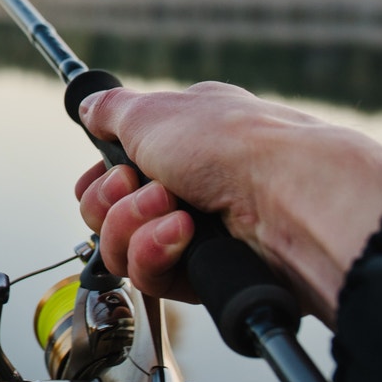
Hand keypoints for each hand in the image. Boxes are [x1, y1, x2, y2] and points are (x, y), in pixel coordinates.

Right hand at [73, 81, 381, 324]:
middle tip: (142, 185)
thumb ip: (110, 110)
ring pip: (121, 245)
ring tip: (175, 212)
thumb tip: (89, 106)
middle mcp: (186, 186)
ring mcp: (195, 234)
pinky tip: (185, 236)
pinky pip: (149, 275)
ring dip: (134, 224)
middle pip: (107, 211)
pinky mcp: (202, 274)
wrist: (292, 200)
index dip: (100, 177)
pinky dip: (157, 252)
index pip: (113, 171)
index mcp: (178, 142)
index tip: (111, 170)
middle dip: (113, 200)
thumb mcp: (152, 111)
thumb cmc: (231, 145)